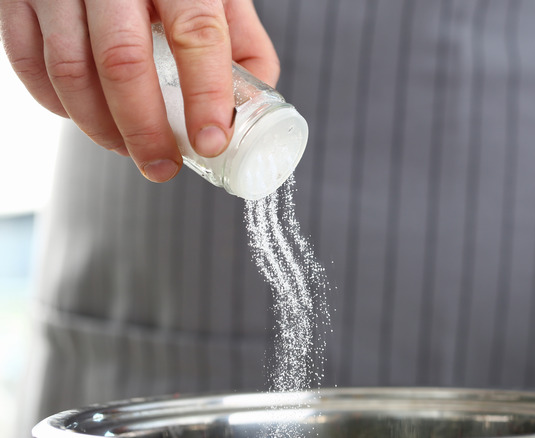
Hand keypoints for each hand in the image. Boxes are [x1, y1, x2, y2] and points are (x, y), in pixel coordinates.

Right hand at [0, 0, 278, 181]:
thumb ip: (241, 44)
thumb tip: (249, 111)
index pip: (195, 33)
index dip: (206, 94)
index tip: (211, 142)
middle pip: (124, 61)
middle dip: (145, 129)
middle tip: (163, 167)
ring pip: (70, 70)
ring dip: (99, 127)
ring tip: (127, 149)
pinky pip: (28, 62)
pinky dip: (57, 104)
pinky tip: (88, 119)